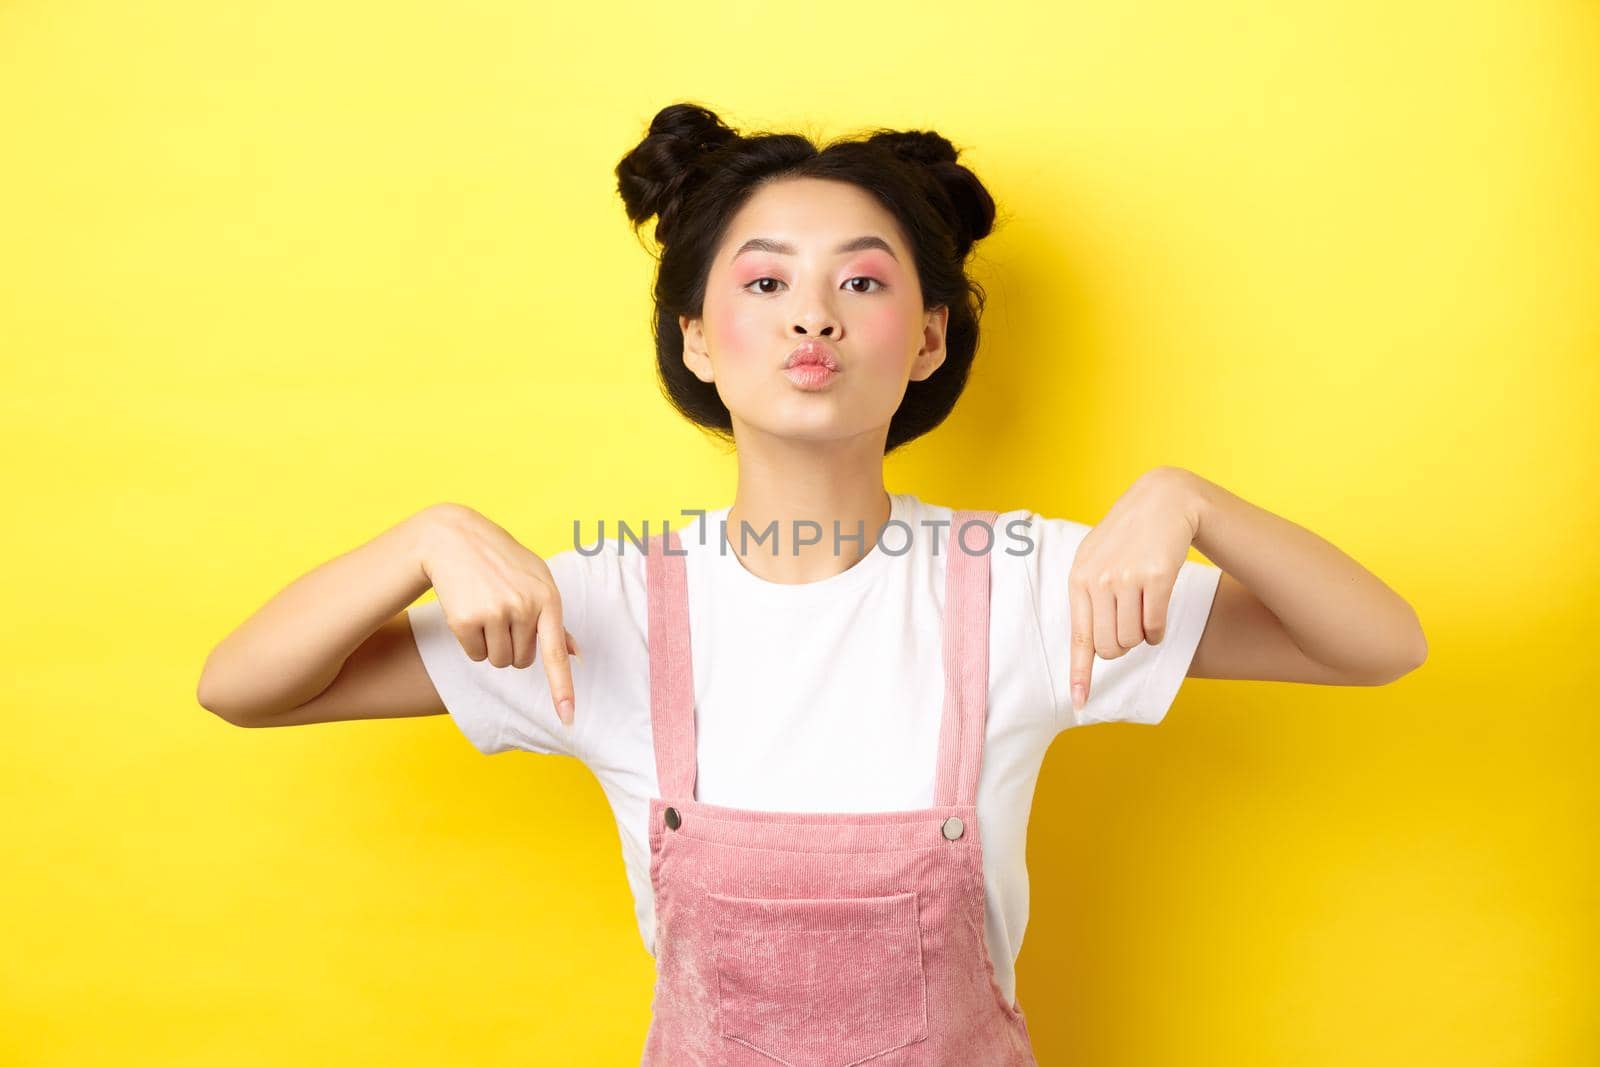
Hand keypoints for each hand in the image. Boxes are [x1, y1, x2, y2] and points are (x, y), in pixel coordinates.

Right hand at [419, 504, 580, 724]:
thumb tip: (576, 654)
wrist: (455, 538)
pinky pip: (474, 655)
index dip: (562, 688)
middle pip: (522, 661)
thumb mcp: (536, 579)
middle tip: (502, 614)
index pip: (556, 653)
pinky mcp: (466, 620)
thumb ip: (553, 618)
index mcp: (548, 599)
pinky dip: (471, 644)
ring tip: (487, 611)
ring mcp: (494, 614)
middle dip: (512, 647)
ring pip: (498, 661)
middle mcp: (523, 608)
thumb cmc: (502, 562)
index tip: (568, 717)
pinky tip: (469, 613)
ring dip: (492, 647)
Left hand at [1068, 467, 1201, 712]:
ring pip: (1133, 640)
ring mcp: (1127, 578)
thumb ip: (1088, 596)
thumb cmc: (1127, 536)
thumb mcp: (1096, 559)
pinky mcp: (1156, 577)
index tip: (1078, 701)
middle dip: (1122, 647)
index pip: (1078, 637)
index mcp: (1079, 579)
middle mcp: (1098, 580)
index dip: (1080, 673)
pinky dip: (1158, 631)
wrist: (1163, 501)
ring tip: (1143, 613)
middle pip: (1110, 647)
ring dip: (1142, 637)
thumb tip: (1090, 646)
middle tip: (1130, 627)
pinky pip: (1156, 627)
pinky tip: (1158, 615)